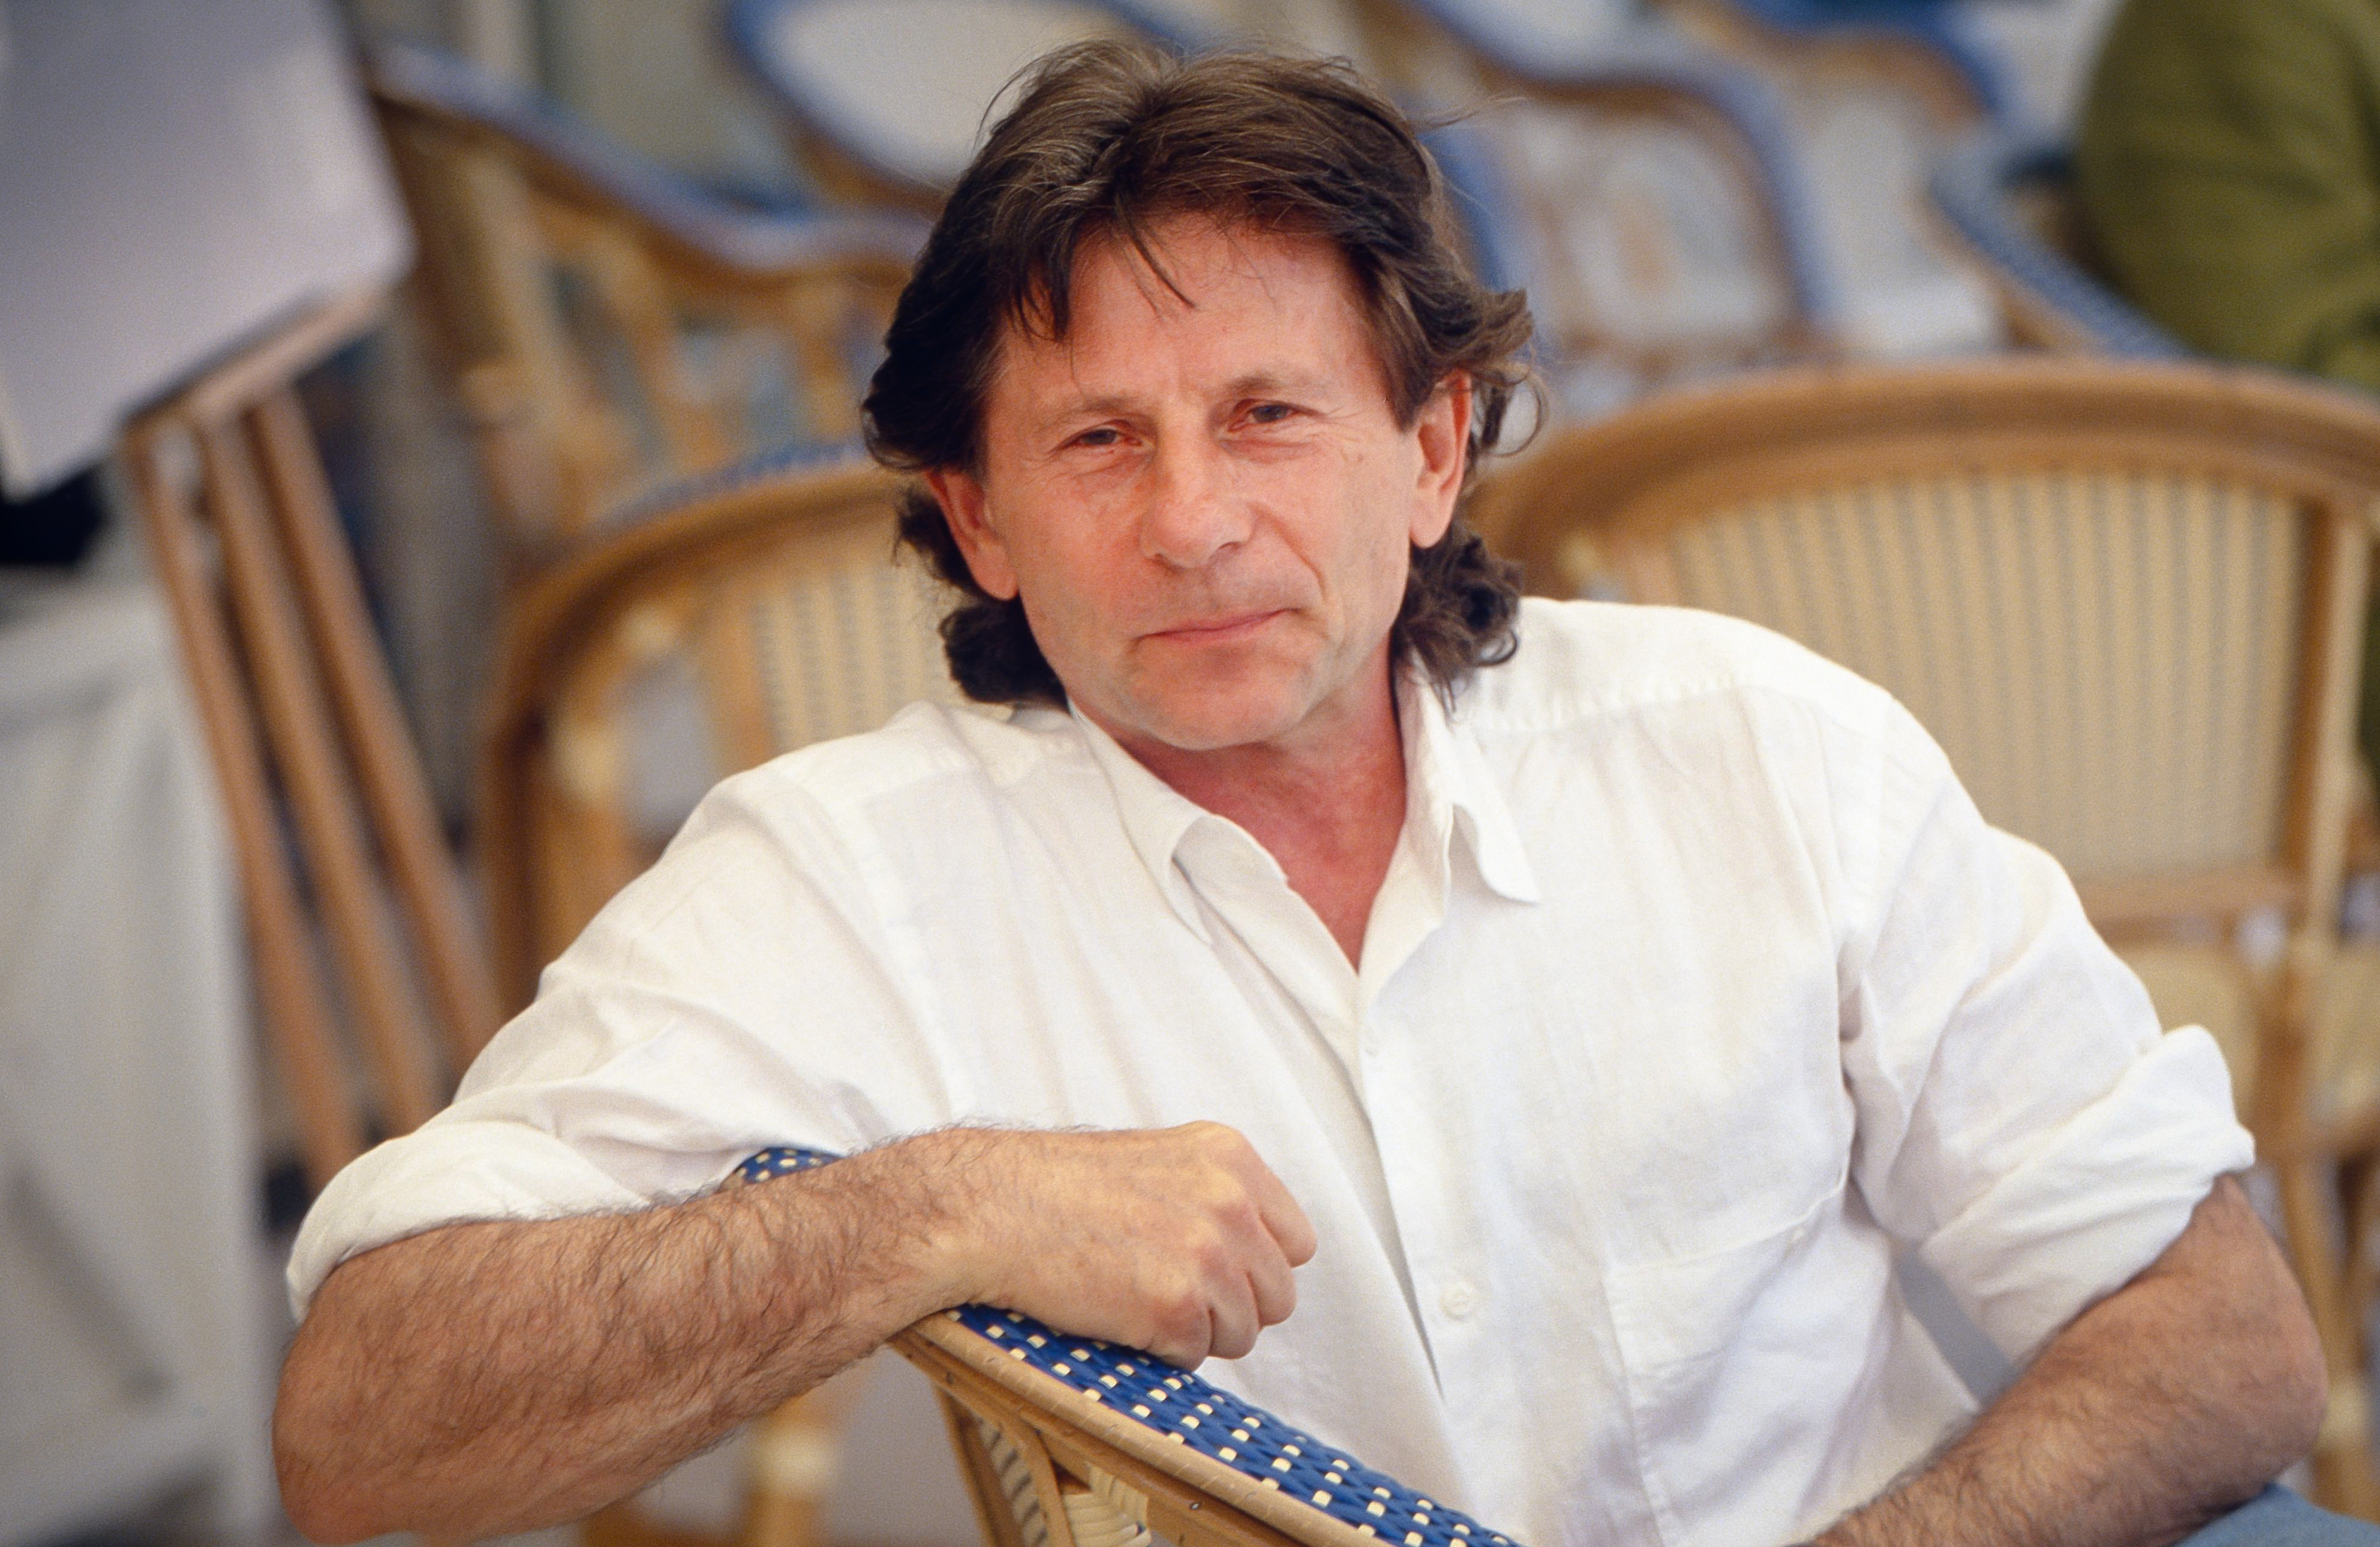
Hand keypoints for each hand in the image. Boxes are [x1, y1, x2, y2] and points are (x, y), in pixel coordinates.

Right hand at [920, 1123, 1317, 1366]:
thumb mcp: (1156, 1161)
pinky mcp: (1174, 1305)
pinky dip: (1159, 1351)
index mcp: (1230, 1157)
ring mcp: (1206, 1253)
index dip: (1256, 1268)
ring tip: (1134, 1300)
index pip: (1296, 1242)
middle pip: (1278, 1295)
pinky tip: (1116, 1315)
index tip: (1216, 1272)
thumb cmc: (1054, 1188)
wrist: (987, 1207)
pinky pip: (1195, 1357)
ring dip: (1194, 1332)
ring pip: (1242, 1333)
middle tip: (1169, 1295)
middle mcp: (1230, 1200)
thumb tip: (1252, 1252)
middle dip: (1232, 1308)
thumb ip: (1212, 1196)